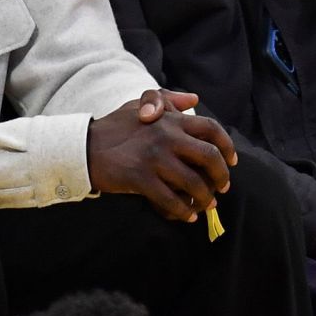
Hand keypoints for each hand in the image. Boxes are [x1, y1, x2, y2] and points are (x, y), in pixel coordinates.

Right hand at [88, 92, 237, 221]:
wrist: (84, 147)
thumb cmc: (114, 127)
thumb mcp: (139, 105)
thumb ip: (167, 100)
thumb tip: (193, 99)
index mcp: (170, 119)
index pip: (211, 129)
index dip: (227, 147)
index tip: (232, 161)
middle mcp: (166, 136)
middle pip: (209, 157)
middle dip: (221, 176)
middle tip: (222, 188)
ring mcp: (154, 158)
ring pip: (193, 183)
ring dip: (205, 198)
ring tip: (207, 204)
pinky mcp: (140, 178)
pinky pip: (171, 200)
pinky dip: (183, 211)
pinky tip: (187, 215)